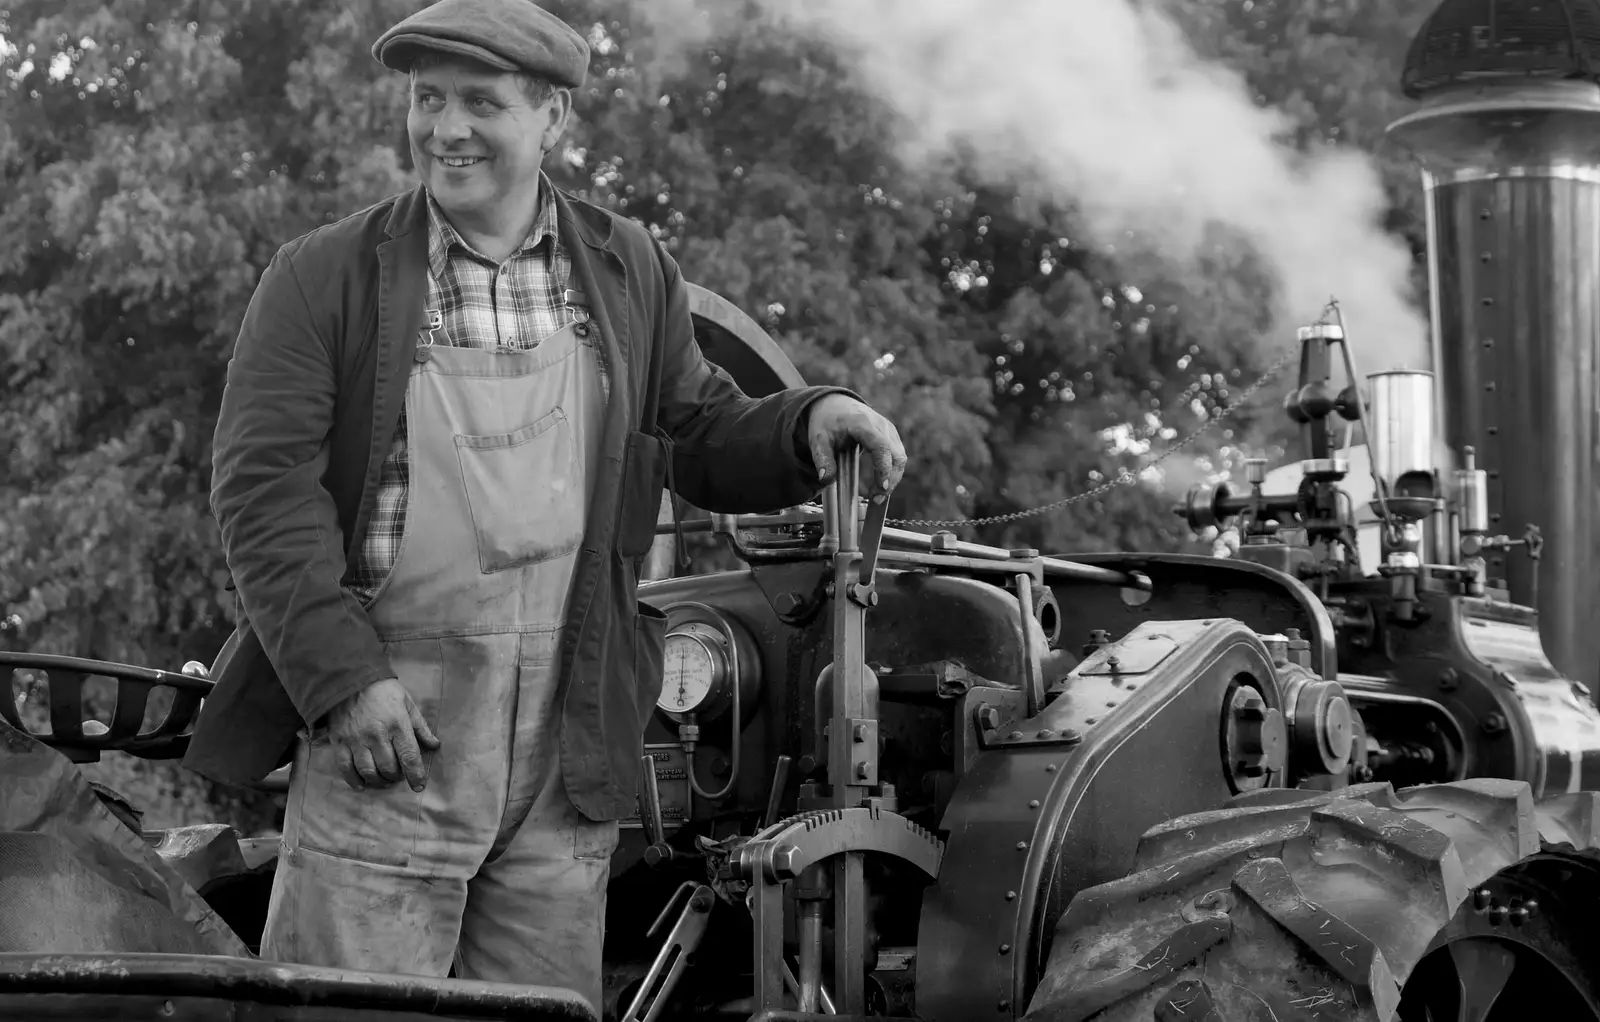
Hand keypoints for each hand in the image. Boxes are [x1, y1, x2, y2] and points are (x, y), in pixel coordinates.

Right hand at [325, 678, 440, 791]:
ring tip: (383, 780)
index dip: (416, 775)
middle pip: (389, 768)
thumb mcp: (407, 703)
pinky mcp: (339, 742)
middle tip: (398, 776)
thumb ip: (420, 726)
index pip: (409, 757)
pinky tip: (362, 784)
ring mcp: (356, 740)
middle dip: (396, 778)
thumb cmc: (383, 690)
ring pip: (368, 772)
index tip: (419, 786)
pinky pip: (345, 768)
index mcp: (397, 724)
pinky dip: (354, 780)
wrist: (350, 678)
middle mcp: (377, 735)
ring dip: (378, 782)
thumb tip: (434, 745)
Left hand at [804, 394, 906, 493]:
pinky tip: (879, 485)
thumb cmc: (827, 421)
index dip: (884, 468)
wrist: (835, 404)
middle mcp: (881, 425)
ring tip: (877, 496)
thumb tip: (826, 480)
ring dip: (893, 478)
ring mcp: (889, 430)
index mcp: (862, 423)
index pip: (881, 446)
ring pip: (900, 457)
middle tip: (877, 499)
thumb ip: (822, 459)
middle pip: (896, 455)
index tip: (881, 487)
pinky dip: (892, 472)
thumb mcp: (818, 439)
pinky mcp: (891, 436)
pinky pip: (897, 456)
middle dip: (890, 479)